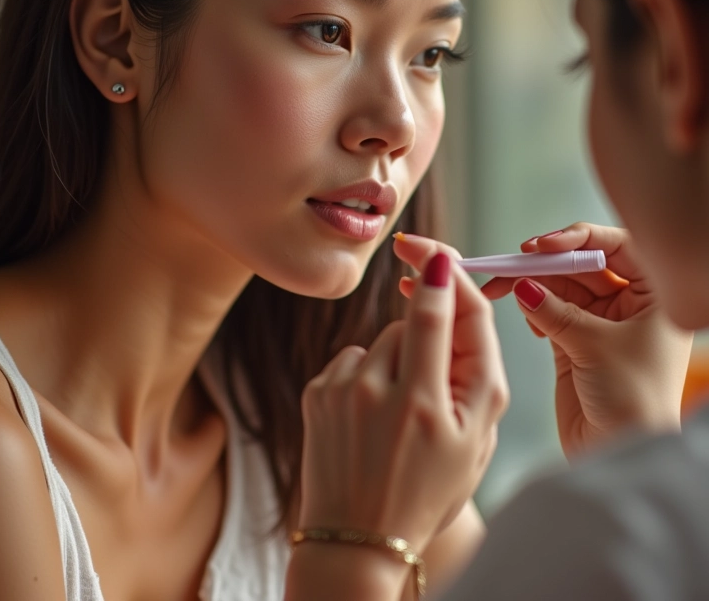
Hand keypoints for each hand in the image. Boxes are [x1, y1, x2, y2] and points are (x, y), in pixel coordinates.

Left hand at [298, 251, 508, 554]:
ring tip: (397, 413)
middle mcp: (375, 392)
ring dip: (395, 360)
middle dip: (427, 337)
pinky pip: (353, 358)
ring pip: (380, 340)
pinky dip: (366, 375)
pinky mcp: (316, 391)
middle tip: (431, 384)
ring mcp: (339, 390)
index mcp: (423, 406)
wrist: (357, 540)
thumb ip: (480, 369)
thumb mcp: (476, 442)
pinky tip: (368, 418)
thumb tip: (456, 296)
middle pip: (409, 324)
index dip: (440, 278)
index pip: (434, 317)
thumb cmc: (427, 491)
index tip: (437, 256)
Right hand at [481, 223, 692, 457]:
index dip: (578, 239)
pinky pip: (549, 312)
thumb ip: (554, 310)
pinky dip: (534, 310)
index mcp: (655, 296)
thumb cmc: (633, 400)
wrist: (621, 455)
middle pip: (582, 265)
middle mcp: (630, 305)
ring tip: (507, 290)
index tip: (542, 246)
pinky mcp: (575, 343)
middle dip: (546, 264)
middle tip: (511, 265)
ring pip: (561, 288)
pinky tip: (529, 318)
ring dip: (533, 286)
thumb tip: (521, 285)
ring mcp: (601, 324)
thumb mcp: (594, 344)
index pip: (617, 246)